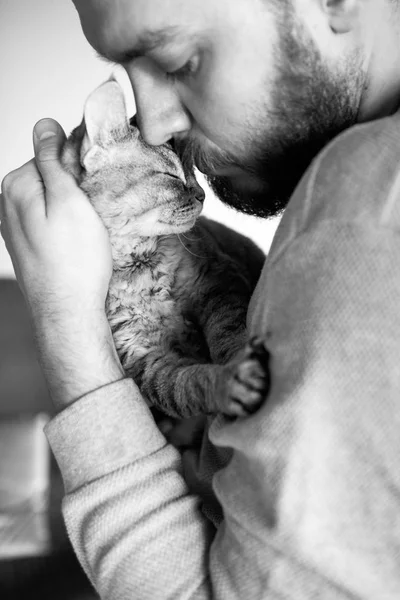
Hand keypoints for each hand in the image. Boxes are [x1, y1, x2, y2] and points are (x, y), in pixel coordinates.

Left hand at [0, 119, 123, 408]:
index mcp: (16, 186)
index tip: (95, 184)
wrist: (67, 312)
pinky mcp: (26, 243)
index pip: (50, 151)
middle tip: (94, 209)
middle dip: (73, 184)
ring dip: (71, 205)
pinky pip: (47, 219)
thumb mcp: (69, 200)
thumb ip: (53, 160)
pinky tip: (76, 241)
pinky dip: (64, 222)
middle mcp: (7, 203)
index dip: (78, 164)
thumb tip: (44, 125)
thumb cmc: (75, 262)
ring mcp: (14, 225)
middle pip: (48, 174)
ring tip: (87, 229)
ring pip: (49, 197)